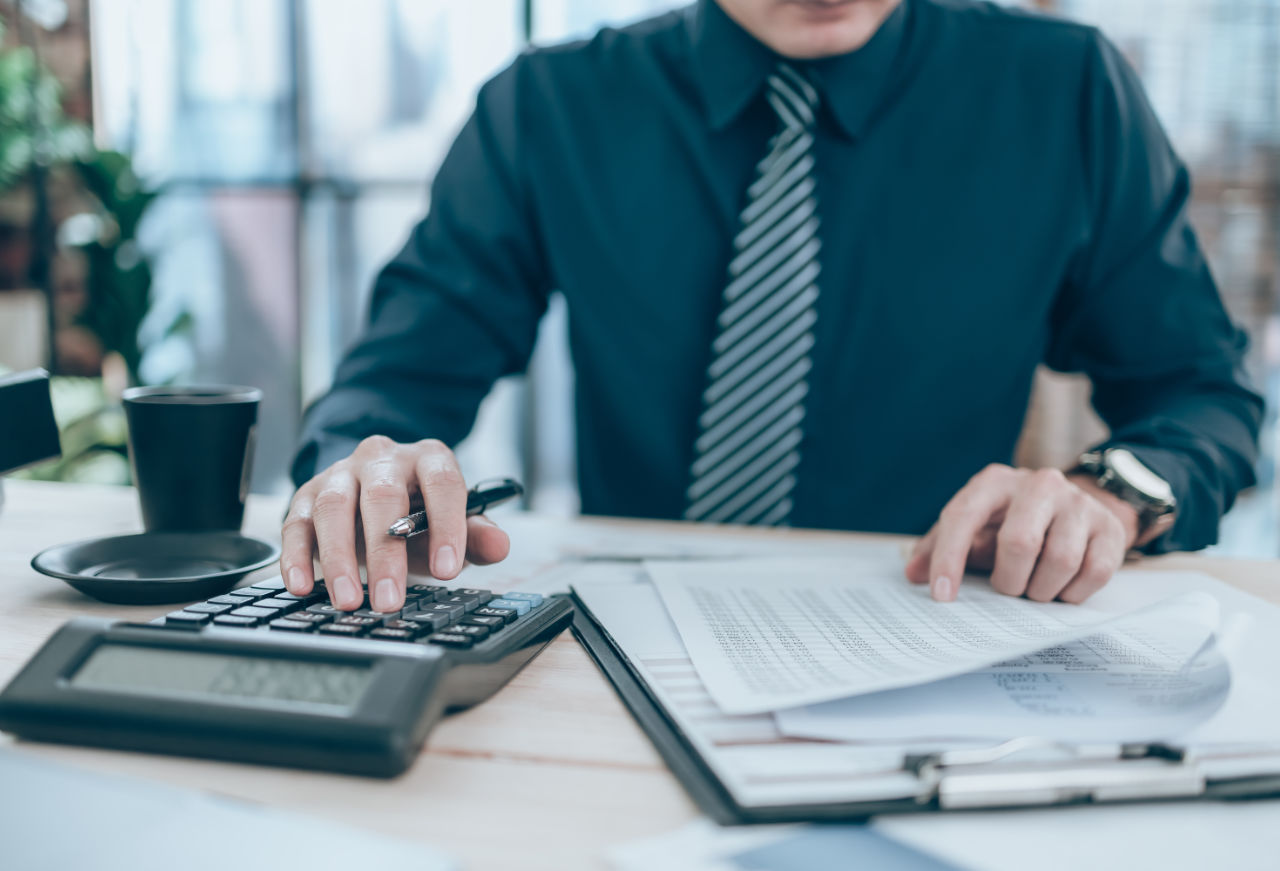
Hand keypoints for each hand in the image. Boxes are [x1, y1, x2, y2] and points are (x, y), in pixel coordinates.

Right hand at [281, 436, 510, 611]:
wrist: (374, 488)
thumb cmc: (418, 511)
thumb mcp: (451, 522)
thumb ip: (476, 535)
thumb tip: (499, 546)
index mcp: (427, 459)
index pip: (442, 483)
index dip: (446, 525)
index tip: (447, 570)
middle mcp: (382, 458)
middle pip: (382, 496)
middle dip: (385, 552)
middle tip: (390, 600)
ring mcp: (340, 473)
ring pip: (334, 506)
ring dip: (338, 558)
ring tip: (349, 601)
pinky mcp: (306, 495)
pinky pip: (295, 523)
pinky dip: (295, 556)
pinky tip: (302, 586)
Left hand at [905, 464, 1138, 603]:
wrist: (1074, 506)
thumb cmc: (1011, 521)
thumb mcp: (974, 526)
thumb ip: (939, 547)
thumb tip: (915, 574)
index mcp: (994, 482)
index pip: (963, 517)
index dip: (949, 559)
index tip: (942, 596)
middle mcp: (1038, 484)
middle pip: (1019, 543)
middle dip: (1009, 580)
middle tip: (1007, 590)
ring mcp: (1078, 503)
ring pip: (1061, 560)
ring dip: (1042, 590)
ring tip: (1034, 590)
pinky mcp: (1109, 527)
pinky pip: (1094, 573)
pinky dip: (1073, 593)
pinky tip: (1062, 588)